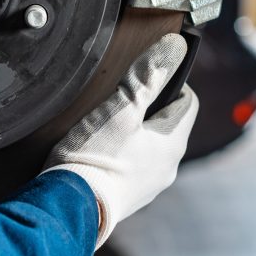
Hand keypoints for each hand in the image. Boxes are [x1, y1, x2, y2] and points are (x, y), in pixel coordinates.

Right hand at [43, 33, 198, 248]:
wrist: (68, 208)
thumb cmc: (95, 157)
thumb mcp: (121, 108)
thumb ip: (148, 76)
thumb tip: (175, 47)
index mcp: (173, 144)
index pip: (187, 101)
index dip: (171, 81)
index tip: (147, 74)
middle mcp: (167, 168)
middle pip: (167, 124)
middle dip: (149, 106)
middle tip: (121, 95)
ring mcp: (147, 187)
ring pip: (148, 146)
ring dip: (134, 131)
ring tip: (105, 121)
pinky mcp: (125, 197)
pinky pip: (131, 165)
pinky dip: (121, 152)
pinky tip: (98, 148)